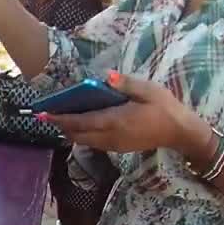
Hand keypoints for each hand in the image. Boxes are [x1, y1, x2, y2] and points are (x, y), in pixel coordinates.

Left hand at [40, 72, 211, 156]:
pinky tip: (80, 124)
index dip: (60, 119)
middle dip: (61, 125)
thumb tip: (106, 76)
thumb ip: (126, 84)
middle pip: (77, 134)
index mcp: (115, 121)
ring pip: (83, 141)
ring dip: (70, 131)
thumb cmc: (165, 108)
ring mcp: (113, 145)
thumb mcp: (149, 91)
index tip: (43, 114)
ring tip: (60, 118)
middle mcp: (110, 137)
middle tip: (47, 114)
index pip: (81, 121)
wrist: (180, 133)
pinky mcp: (117, 148)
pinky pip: (93, 143)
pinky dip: (82, 134)